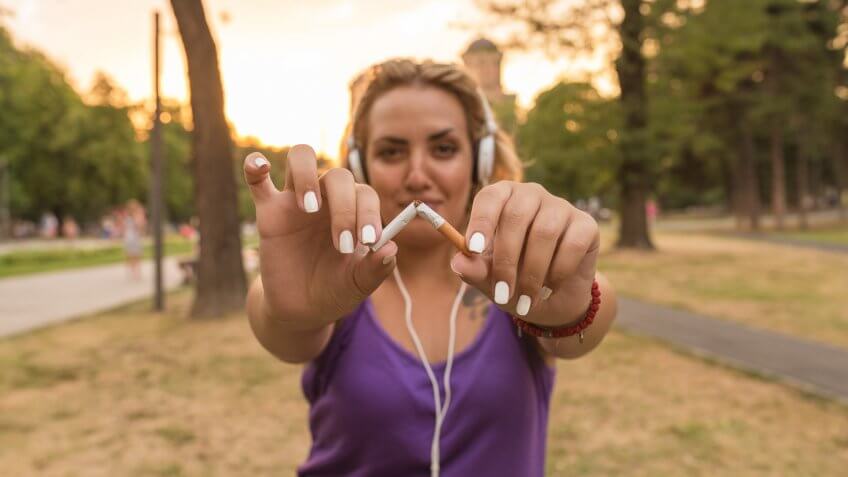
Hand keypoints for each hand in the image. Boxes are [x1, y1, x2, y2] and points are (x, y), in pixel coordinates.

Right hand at [243, 145, 397, 328]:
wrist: (301, 310)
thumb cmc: (334, 289)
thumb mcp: (357, 284)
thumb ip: (375, 268)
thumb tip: (391, 248)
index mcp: (353, 210)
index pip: (365, 193)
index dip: (369, 212)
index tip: (368, 242)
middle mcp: (327, 198)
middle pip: (338, 176)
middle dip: (344, 207)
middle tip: (341, 244)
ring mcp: (295, 200)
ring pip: (301, 158)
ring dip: (307, 176)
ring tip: (309, 207)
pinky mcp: (269, 210)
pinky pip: (257, 180)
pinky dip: (255, 165)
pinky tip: (259, 166)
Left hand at [449, 181, 598, 325]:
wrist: (553, 300)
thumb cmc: (514, 280)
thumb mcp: (489, 280)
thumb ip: (474, 269)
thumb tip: (459, 262)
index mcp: (502, 199)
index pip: (490, 197)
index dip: (481, 220)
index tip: (473, 249)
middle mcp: (532, 195)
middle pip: (517, 215)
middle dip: (507, 260)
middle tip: (503, 293)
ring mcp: (561, 207)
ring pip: (545, 232)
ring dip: (533, 272)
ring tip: (526, 299)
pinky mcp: (586, 225)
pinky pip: (572, 244)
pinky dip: (558, 272)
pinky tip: (550, 289)